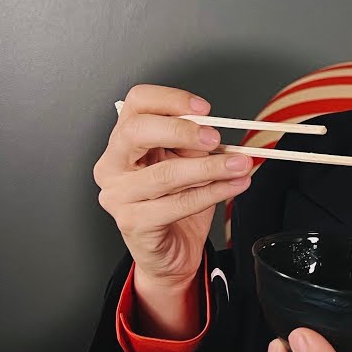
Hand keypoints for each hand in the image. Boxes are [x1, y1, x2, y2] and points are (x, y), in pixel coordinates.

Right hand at [92, 84, 252, 293]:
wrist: (170, 252)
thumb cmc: (175, 204)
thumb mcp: (187, 163)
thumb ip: (194, 143)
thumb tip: (218, 129)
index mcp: (123, 142)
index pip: (136, 103)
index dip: (170, 99)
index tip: (204, 108)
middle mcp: (112, 166)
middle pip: (136, 131)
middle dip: (181, 130)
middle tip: (215, 138)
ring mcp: (118, 196)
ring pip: (164, 174)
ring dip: (209, 167)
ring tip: (239, 165)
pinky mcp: (133, 223)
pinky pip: (177, 204)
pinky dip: (212, 193)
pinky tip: (233, 186)